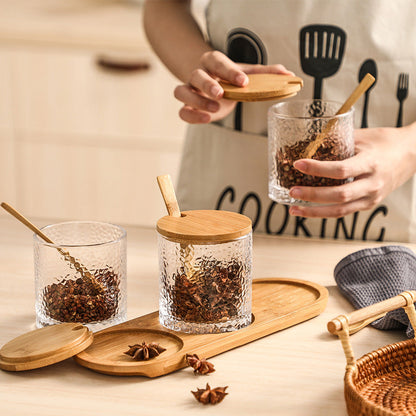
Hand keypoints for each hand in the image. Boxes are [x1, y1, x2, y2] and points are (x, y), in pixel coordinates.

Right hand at [174, 50, 292, 123]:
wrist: (214, 86)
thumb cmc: (231, 79)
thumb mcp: (248, 74)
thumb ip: (266, 74)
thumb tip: (289, 74)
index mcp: (213, 62)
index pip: (217, 61)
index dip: (229, 70)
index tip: (243, 81)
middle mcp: (198, 74)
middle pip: (196, 75)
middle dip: (207, 84)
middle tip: (221, 93)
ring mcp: (190, 91)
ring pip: (182, 92)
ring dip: (198, 101)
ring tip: (215, 110)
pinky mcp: (188, 107)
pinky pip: (182, 111)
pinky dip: (192, 116)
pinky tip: (206, 119)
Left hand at [288, 124, 415, 217]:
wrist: (412, 154)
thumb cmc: (385, 142)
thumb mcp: (362, 136)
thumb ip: (337, 141)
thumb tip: (308, 142)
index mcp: (371, 163)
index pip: (341, 169)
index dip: (317, 168)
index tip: (298, 164)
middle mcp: (372, 184)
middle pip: (339, 195)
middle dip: (312, 195)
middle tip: (292, 191)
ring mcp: (371, 198)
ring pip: (340, 210)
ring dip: (314, 212)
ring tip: (293, 209)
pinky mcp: (368, 204)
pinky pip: (343, 212)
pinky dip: (324, 212)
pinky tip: (308, 210)